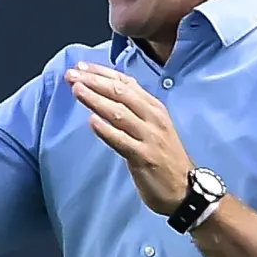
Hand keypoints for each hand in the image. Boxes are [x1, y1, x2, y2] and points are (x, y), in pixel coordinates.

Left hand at [66, 63, 197, 214]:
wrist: (185, 189)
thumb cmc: (165, 157)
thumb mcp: (154, 126)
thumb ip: (135, 110)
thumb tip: (109, 91)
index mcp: (154, 107)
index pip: (126, 83)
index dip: (102, 73)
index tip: (81, 66)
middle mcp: (153, 118)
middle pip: (120, 93)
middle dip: (94, 81)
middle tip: (71, 75)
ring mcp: (149, 137)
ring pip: (119, 113)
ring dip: (96, 100)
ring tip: (77, 90)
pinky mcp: (144, 157)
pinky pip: (122, 141)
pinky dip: (106, 130)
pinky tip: (91, 122)